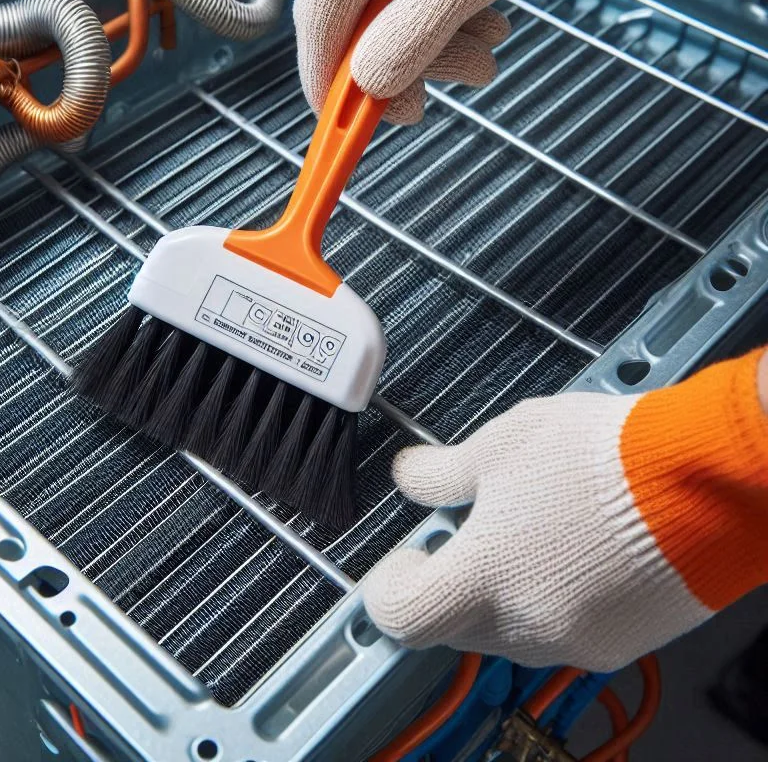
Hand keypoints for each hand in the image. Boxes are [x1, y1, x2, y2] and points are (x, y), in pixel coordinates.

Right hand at [294, 0, 548, 124]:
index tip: (353, 135)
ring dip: (437, 34)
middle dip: (411, 60)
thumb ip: (412, 39)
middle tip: (471, 73)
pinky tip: (484, 7)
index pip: (318, 33)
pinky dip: (440, 2)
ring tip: (493, 38)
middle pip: (352, 23)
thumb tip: (369, 87)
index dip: (334, 92)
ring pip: (382, 4)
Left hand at [362, 350, 767, 669]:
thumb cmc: (599, 457)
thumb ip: (441, 472)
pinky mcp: (620, 645)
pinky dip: (549, 601)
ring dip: (499, 594)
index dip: (388, 584)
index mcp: (483, 579)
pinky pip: (561, 633)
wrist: (700, 480)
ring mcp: (576, 642)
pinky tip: (568, 551)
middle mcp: (526, 625)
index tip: (405, 555)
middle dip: (446, 583)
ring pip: (508, 633)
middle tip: (463, 530)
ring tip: (524, 531)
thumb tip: (411, 477)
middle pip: (453, 627)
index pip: (400, 616)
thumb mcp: (500, 444)